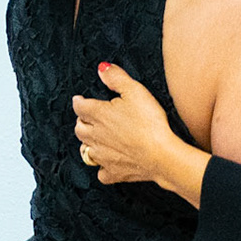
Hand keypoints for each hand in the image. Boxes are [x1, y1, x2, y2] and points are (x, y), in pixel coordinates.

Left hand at [72, 63, 180, 185]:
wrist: (161, 155)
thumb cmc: (150, 122)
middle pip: (79, 129)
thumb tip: (102, 68)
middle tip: (87, 118)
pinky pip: (101, 172)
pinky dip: (103, 167)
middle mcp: (96, 136)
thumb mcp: (136, 91)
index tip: (80, 100)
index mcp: (99, 114)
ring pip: (86, 150)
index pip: (80, 107)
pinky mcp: (113, 172)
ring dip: (88, 143)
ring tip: (94, 139)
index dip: (79, 101)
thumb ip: (117, 78)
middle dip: (81, 122)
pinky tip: (108, 163)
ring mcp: (103, 156)